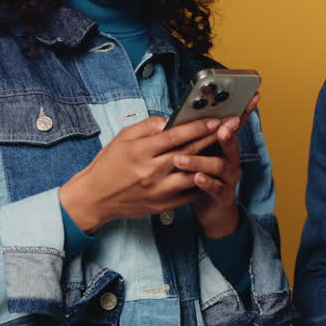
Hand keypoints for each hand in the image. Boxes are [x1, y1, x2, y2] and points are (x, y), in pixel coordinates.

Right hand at [59, 115, 223, 232]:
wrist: (94, 198)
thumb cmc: (108, 165)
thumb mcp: (122, 138)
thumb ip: (148, 126)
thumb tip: (171, 120)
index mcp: (140, 151)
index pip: (174, 136)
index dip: (197, 127)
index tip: (215, 120)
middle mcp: (151, 171)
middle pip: (189, 153)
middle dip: (212, 139)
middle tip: (231, 128)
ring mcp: (158, 191)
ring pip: (193, 175)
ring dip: (212, 162)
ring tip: (227, 151)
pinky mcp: (162, 205)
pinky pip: (189, 194)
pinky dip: (202, 183)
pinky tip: (213, 173)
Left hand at [179, 93, 260, 238]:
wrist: (214, 211)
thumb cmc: (206, 178)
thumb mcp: (204, 154)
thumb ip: (198, 137)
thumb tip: (182, 117)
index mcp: (224, 147)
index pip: (234, 126)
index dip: (242, 112)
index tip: (248, 99)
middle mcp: (230, 160)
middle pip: (231, 144)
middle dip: (227, 135)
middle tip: (220, 127)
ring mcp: (228, 178)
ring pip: (219, 166)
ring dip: (200, 161)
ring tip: (181, 159)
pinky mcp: (223, 196)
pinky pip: (216, 188)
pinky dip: (206, 183)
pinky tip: (196, 178)